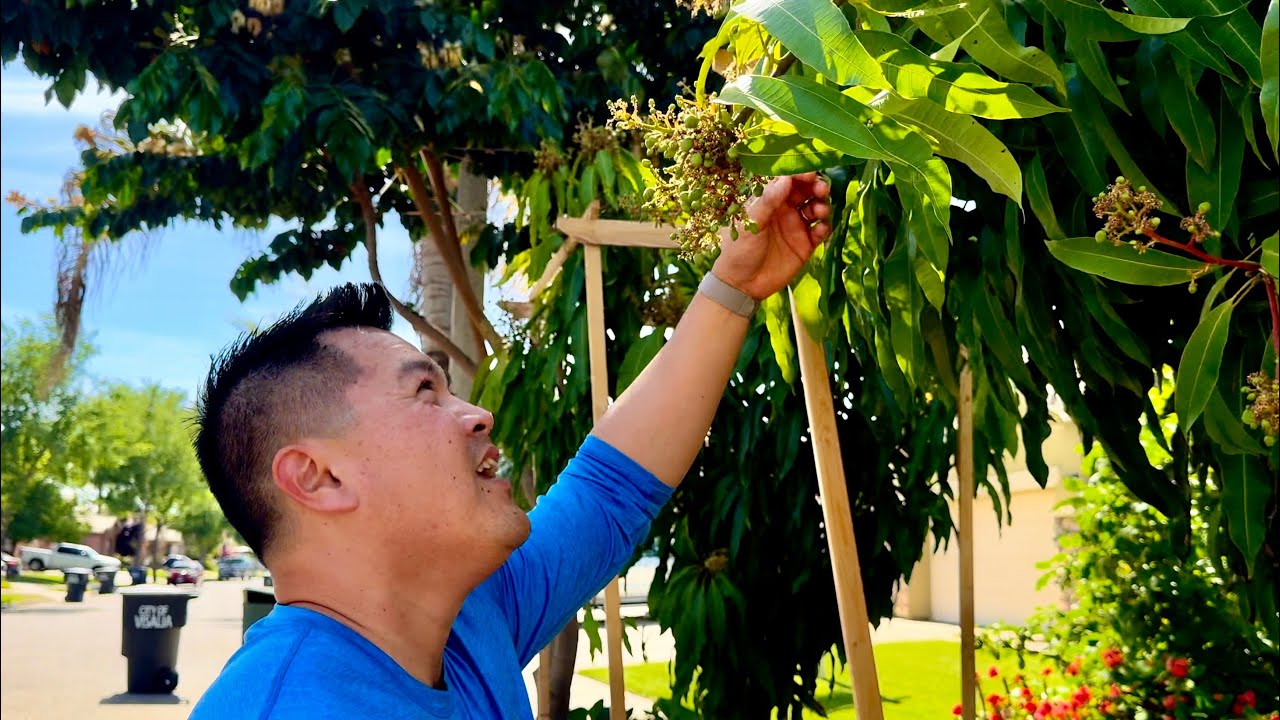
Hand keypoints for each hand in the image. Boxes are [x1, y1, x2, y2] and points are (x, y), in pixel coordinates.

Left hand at [710, 172, 831, 300]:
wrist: (741, 285)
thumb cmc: (738, 250)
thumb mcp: (749, 224)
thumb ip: (768, 201)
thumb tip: (786, 179)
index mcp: (768, 200)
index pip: (788, 180)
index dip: (800, 174)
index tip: (810, 174)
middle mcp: (784, 210)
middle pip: (807, 190)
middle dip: (816, 186)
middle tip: (821, 189)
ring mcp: (796, 226)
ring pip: (817, 207)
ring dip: (822, 205)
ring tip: (819, 212)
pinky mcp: (805, 245)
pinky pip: (821, 230)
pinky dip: (825, 227)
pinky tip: (819, 230)